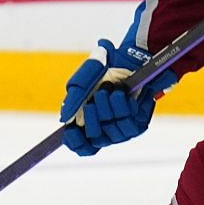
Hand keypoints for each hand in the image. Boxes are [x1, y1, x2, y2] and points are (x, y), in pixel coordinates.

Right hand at [59, 39, 176, 155]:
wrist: (131, 58)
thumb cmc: (106, 68)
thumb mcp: (84, 78)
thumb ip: (73, 97)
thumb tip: (65, 120)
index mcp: (87, 121)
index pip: (81, 146)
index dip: (76, 142)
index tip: (73, 130)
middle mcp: (105, 129)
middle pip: (95, 138)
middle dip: (93, 115)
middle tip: (98, 95)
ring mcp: (122, 128)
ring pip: (112, 133)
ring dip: (110, 108)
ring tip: (112, 91)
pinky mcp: (138, 124)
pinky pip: (129, 125)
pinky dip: (124, 107)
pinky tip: (123, 95)